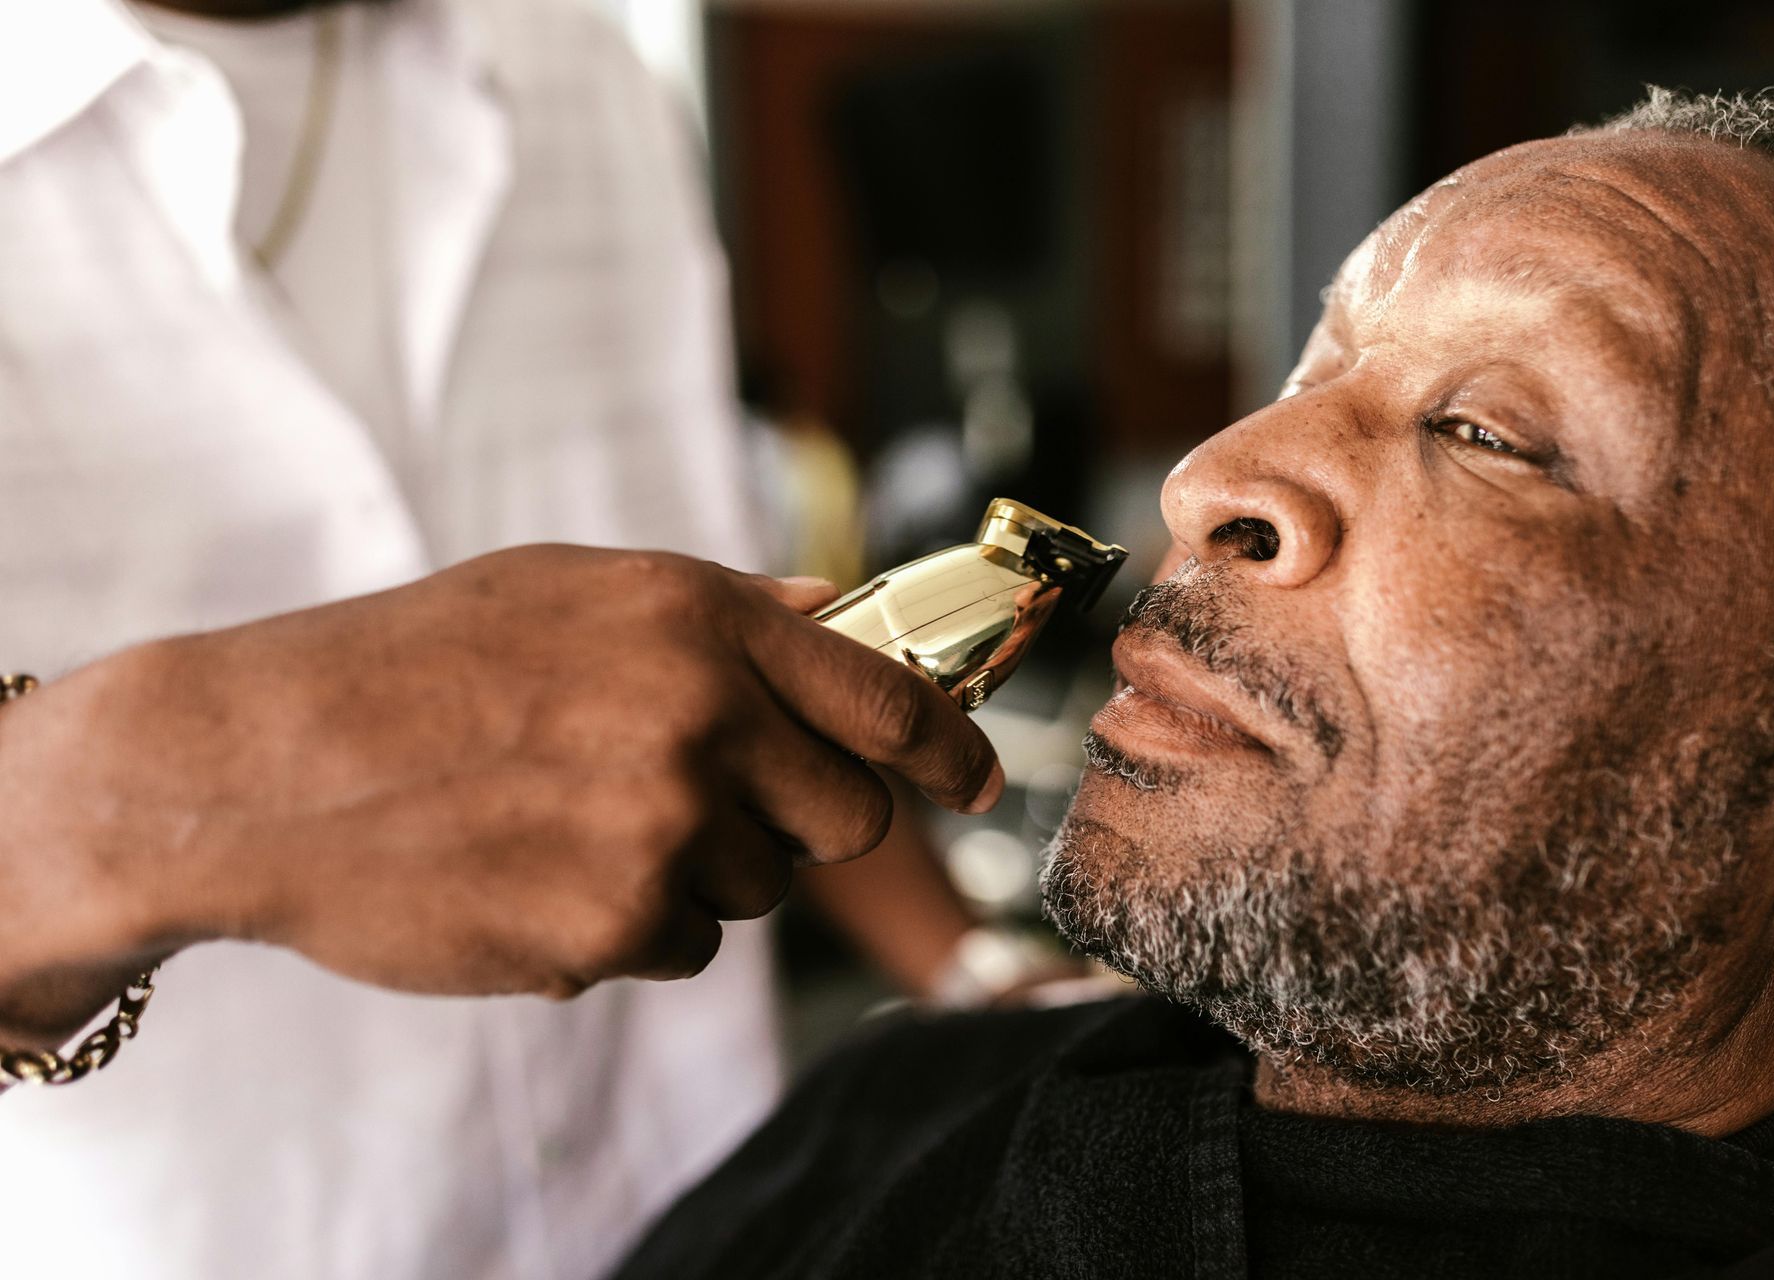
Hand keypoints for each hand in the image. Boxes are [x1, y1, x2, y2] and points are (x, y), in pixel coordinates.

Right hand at [0, 547, 1002, 1041]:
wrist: (261, 762)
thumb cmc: (414, 663)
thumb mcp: (573, 591)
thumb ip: (725, 610)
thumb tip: (841, 614)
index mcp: (699, 621)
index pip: (890, 700)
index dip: (950, 751)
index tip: (976, 780)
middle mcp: (699, 718)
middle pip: (850, 818)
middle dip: (802, 824)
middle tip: (711, 805)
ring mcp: (660, 828)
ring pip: (757, 889)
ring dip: (695, 870)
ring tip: (572, 820)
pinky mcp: (612, 927)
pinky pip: (678, 944)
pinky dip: (626, 925)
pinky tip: (534, 872)